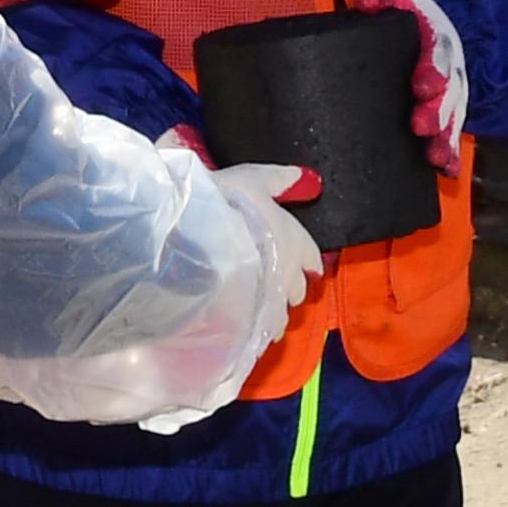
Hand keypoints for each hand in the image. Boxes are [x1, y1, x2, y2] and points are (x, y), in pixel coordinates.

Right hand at [140, 145, 324, 429]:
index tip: (301, 264)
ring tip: (254, 310)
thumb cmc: (228, 202)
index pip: (311, 256)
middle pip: (298, 290)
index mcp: (295, 240)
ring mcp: (270, 301)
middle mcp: (289, 273)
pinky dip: (253, 329)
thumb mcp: (252, 179)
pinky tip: (239, 325)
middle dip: (288, 288)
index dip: (305, 260)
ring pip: (280, 315)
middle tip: (271, 284)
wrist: (196, 236)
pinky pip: (258, 331)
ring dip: (271, 313)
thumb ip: (278, 179)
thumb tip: (301, 175)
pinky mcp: (248, 321)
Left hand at [354, 0, 468, 177]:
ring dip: (444, 139)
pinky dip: (451, 155)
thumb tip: (367, 1)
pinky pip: (453, 136)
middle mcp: (449, 69)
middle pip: (448, 92)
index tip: (422, 86)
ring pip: (453, 118)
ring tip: (433, 156)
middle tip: (421, 126)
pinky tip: (446, 171)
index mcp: (436, 39)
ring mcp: (451, 94)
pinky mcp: (447, 115)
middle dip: (436, 112)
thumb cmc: (409, 17)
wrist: (434, 25)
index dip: (433, 69)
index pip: (438, 52)